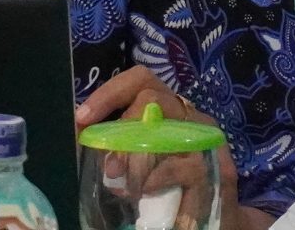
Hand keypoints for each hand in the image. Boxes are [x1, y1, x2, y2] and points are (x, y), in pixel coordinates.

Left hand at [75, 65, 273, 229]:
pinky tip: (146, 192)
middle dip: (121, 131)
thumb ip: (110, 142)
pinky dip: (157, 180)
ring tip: (121, 183)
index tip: (82, 118)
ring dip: (136, 161)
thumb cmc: (164, 184)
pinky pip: (184, 166)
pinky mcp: (220, 168)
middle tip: (107, 164)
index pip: (140, 79)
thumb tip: (75, 131)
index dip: (109, 93)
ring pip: (166, 134)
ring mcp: (207, 138)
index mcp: (167, 106)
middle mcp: (190, 114)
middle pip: (152, 100)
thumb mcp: (133, 159)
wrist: (211, 220)